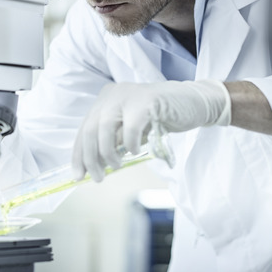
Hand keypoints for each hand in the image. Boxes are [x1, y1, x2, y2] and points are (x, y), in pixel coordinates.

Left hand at [72, 79, 230, 180]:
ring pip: (104, 127)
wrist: (193, 104)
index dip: (79, 154)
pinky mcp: (146, 100)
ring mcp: (129, 94)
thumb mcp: (132, 129)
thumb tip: (95, 166)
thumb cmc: (161, 118)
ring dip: (107, 152)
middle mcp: (113, 94)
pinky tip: (135, 151)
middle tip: (98, 178)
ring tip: (116, 165)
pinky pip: (130, 127)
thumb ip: (114, 140)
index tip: (78, 176)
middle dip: (91, 158)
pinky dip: (130, 143)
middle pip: (90, 129)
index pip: (84, 128)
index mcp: (106, 99)